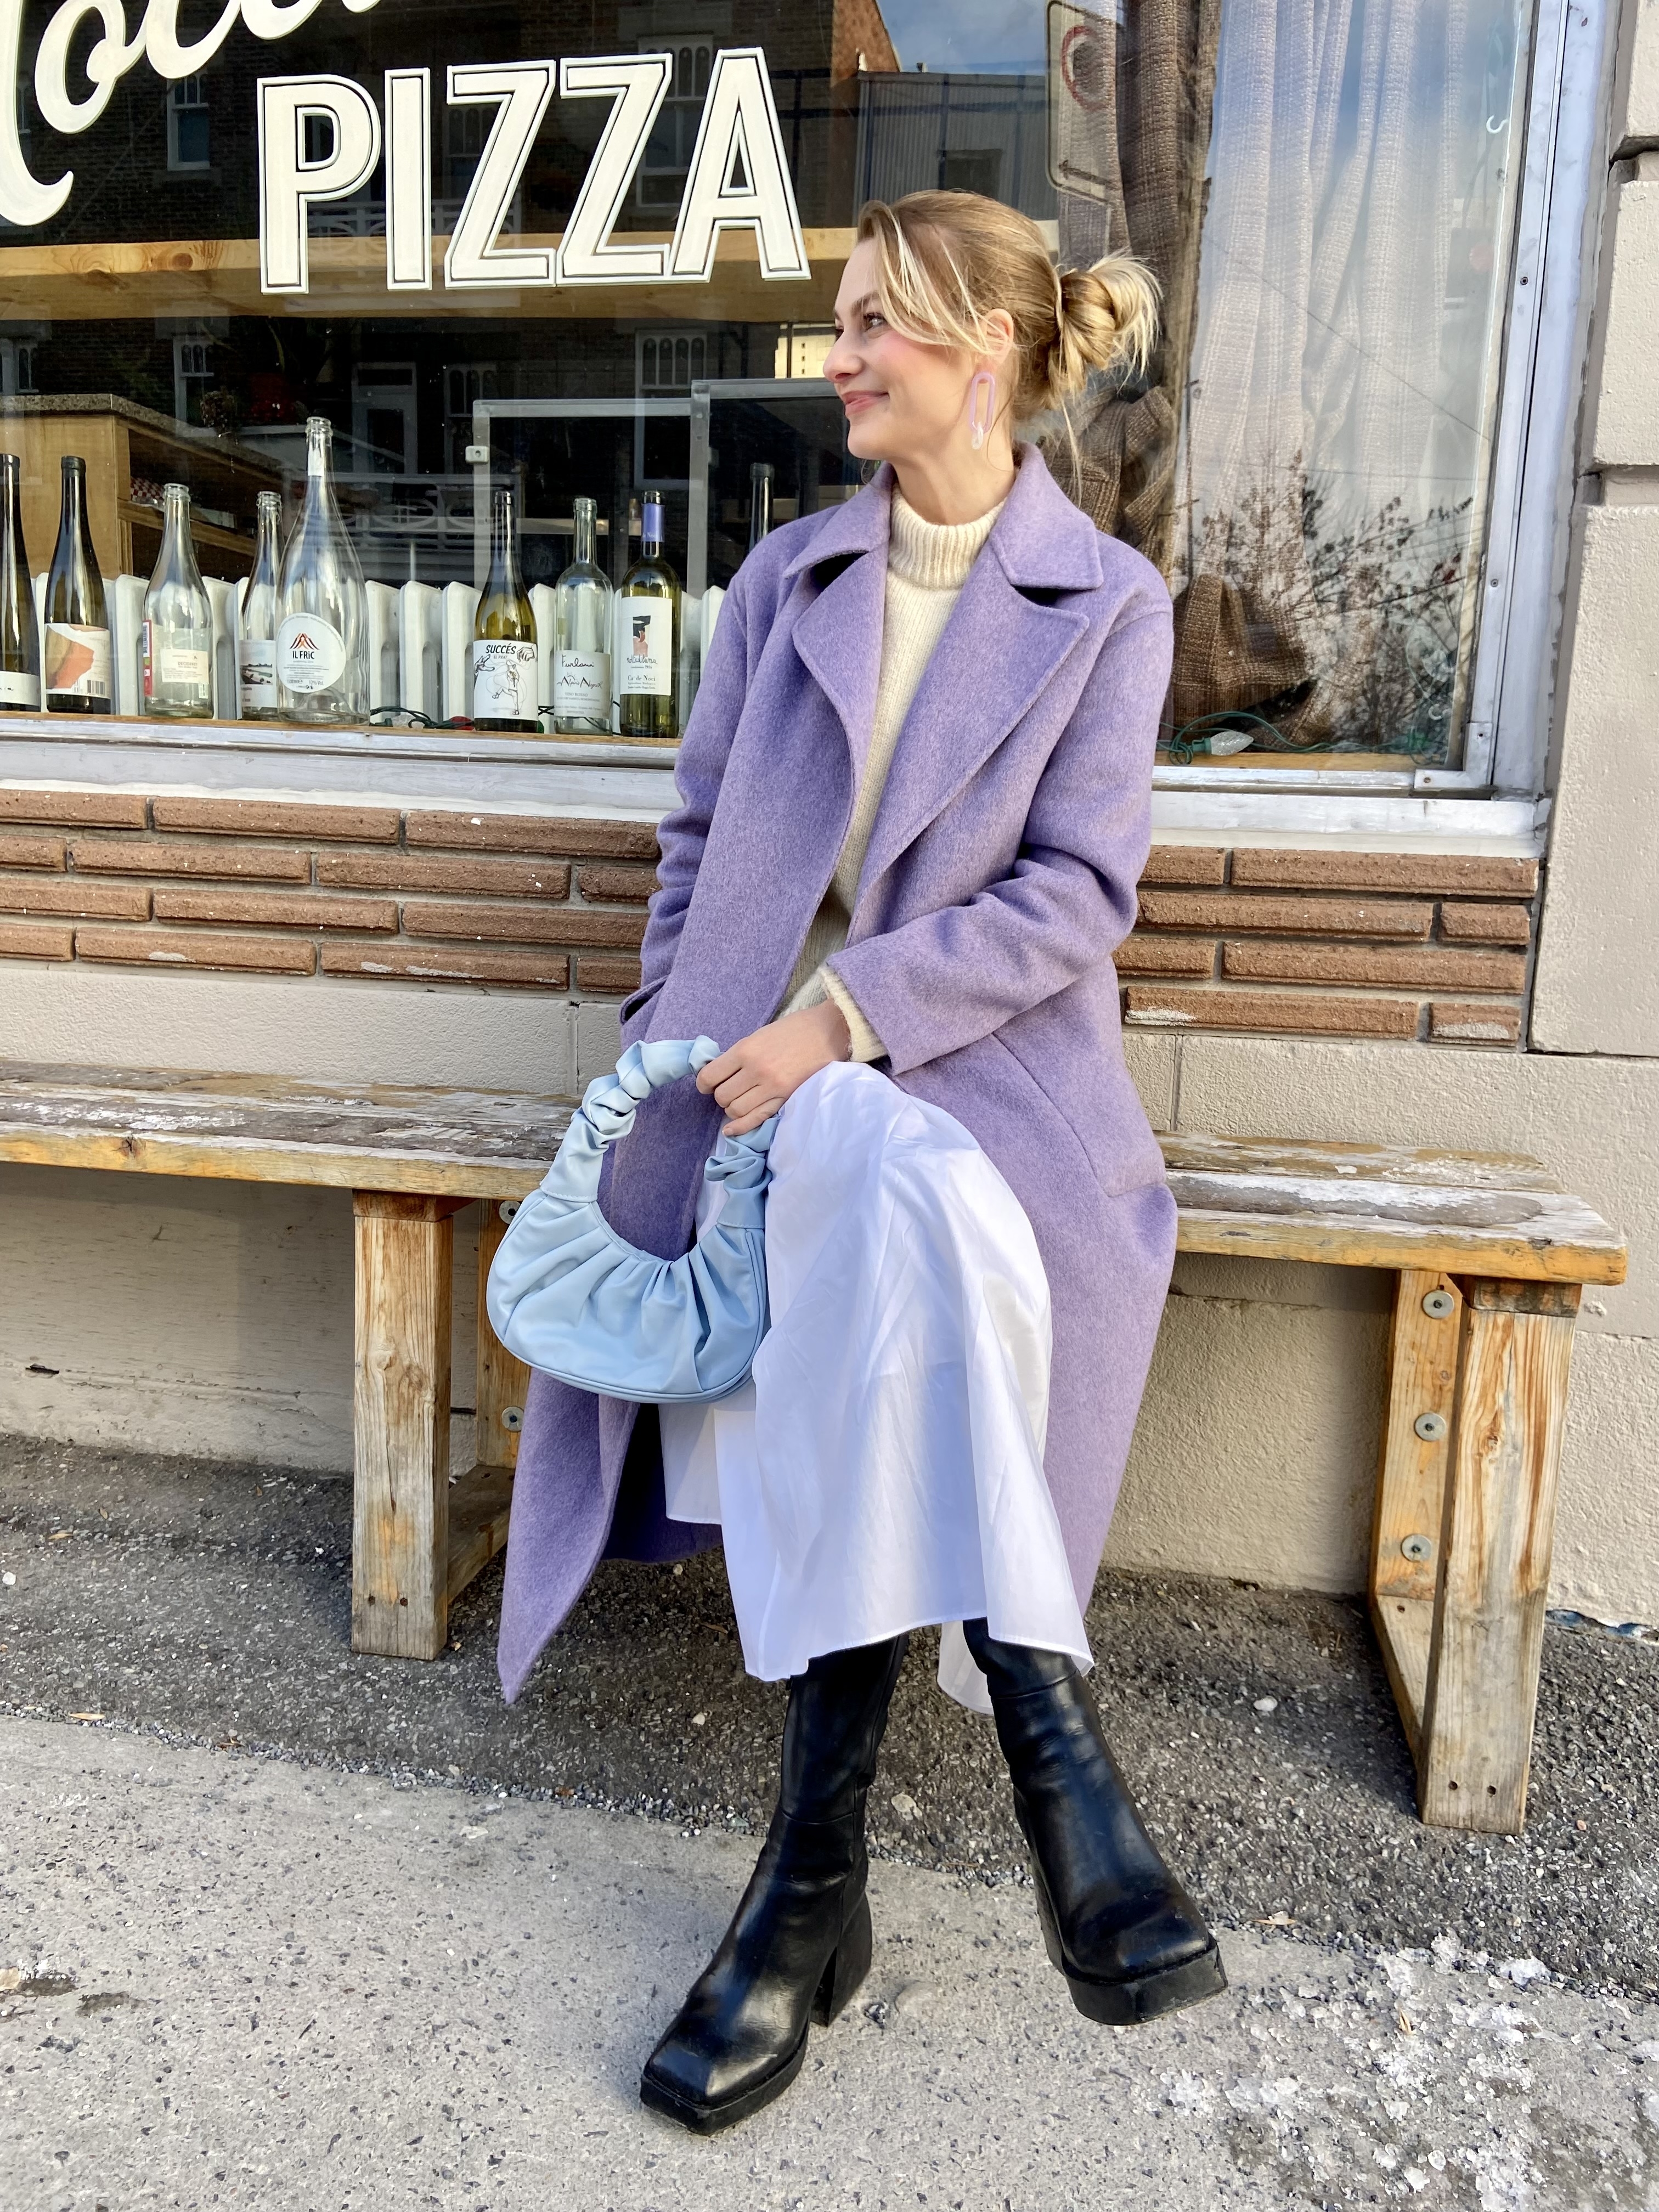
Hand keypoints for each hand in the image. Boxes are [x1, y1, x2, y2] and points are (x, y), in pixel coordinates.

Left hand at [696, 1002, 850, 1134]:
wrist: (830, 1032)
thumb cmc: (793, 1030)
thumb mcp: (759, 1035)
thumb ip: (739, 1055)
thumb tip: (718, 1074)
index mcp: (745, 1050)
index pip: (710, 1076)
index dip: (704, 1083)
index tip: (707, 1084)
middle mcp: (756, 1070)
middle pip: (722, 1096)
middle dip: (721, 1095)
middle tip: (729, 1090)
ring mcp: (772, 1088)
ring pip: (736, 1110)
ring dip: (733, 1109)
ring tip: (740, 1100)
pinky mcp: (786, 1099)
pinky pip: (756, 1119)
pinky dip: (740, 1127)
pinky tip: (731, 1129)